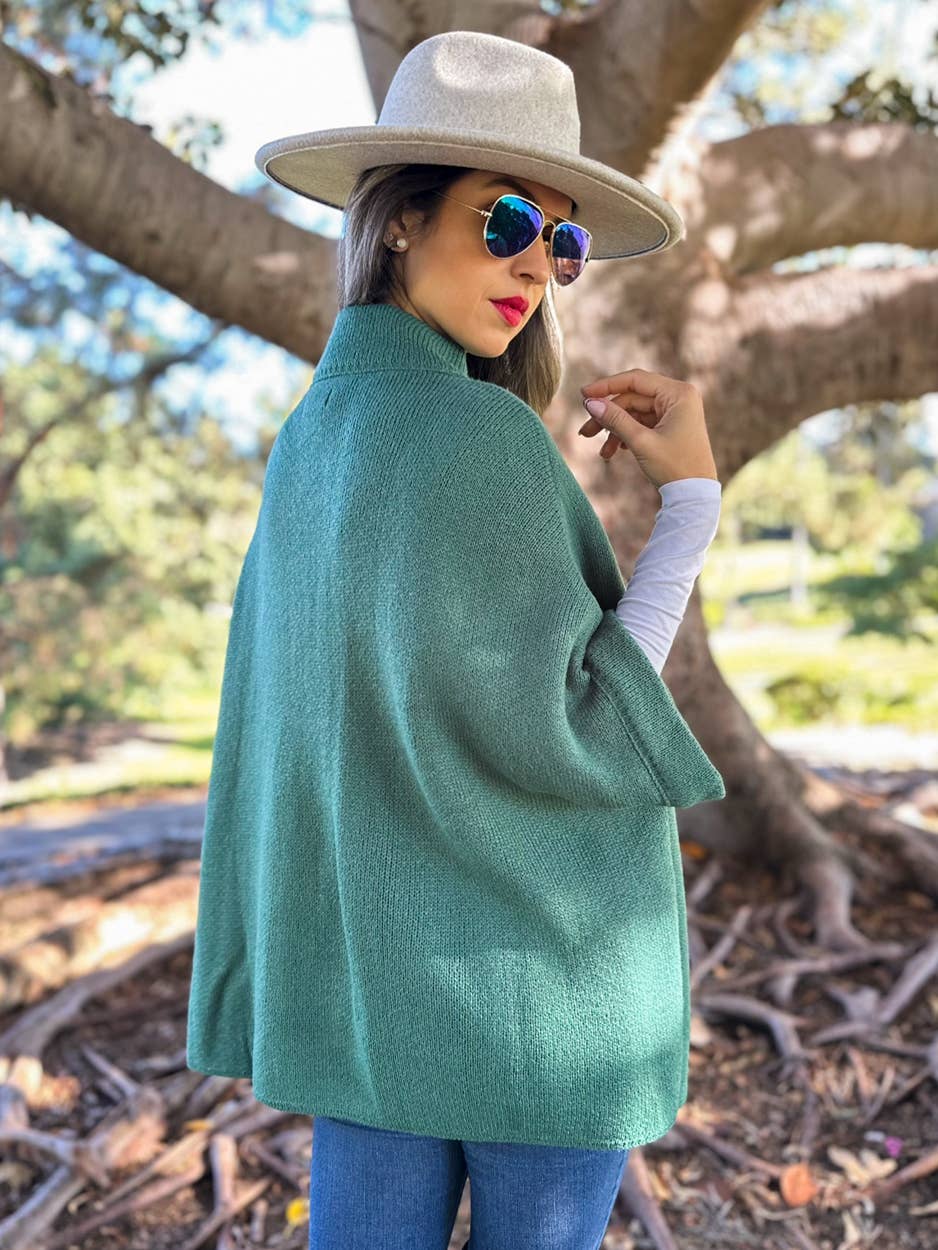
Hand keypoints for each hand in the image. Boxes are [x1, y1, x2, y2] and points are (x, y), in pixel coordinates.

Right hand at [578, 368, 718, 489]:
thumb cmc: (675, 468)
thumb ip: (615, 419)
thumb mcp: (641, 442)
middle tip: (585, 432)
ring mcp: (675, 411)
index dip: (606, 386)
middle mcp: (679, 397)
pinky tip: (617, 451)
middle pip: (632, 398)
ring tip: (603, 452)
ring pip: (634, 413)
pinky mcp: (671, 425)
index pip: (635, 380)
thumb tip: (590, 403)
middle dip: (608, 416)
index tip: (583, 395)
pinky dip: (627, 435)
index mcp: (678, 394)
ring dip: (615, 430)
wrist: (694, 496)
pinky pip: (642, 423)